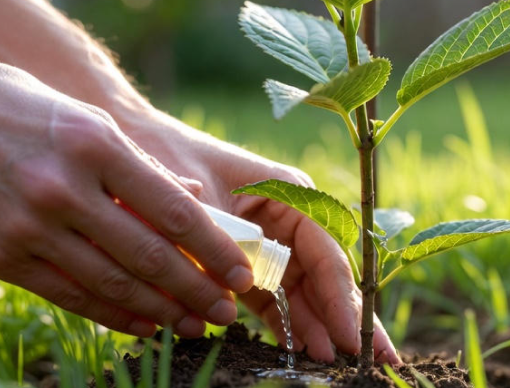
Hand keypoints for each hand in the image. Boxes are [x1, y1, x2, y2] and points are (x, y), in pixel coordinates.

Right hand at [0, 62, 255, 338]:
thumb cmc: (17, 106)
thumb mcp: (85, 119)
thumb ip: (136, 167)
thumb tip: (190, 207)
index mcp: (95, 145)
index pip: (174, 211)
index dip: (215, 251)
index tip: (242, 274)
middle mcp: (63, 189)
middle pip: (148, 257)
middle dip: (196, 291)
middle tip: (225, 313)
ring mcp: (27, 227)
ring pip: (110, 285)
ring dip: (159, 312)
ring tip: (191, 325)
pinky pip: (68, 295)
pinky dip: (110, 314)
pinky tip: (140, 324)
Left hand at [123, 106, 400, 363]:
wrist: (134, 144)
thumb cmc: (168, 158)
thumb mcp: (193, 196)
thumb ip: (217, 239)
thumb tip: (236, 286)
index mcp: (289, 193)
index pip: (324, 254)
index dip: (338, 300)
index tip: (347, 339)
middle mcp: (290, 217)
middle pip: (328, 276)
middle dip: (348, 319)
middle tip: (374, 360)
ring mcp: (273, 240)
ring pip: (307, 292)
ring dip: (323, 328)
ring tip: (338, 365)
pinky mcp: (250, 262)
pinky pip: (277, 298)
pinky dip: (291, 325)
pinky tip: (305, 352)